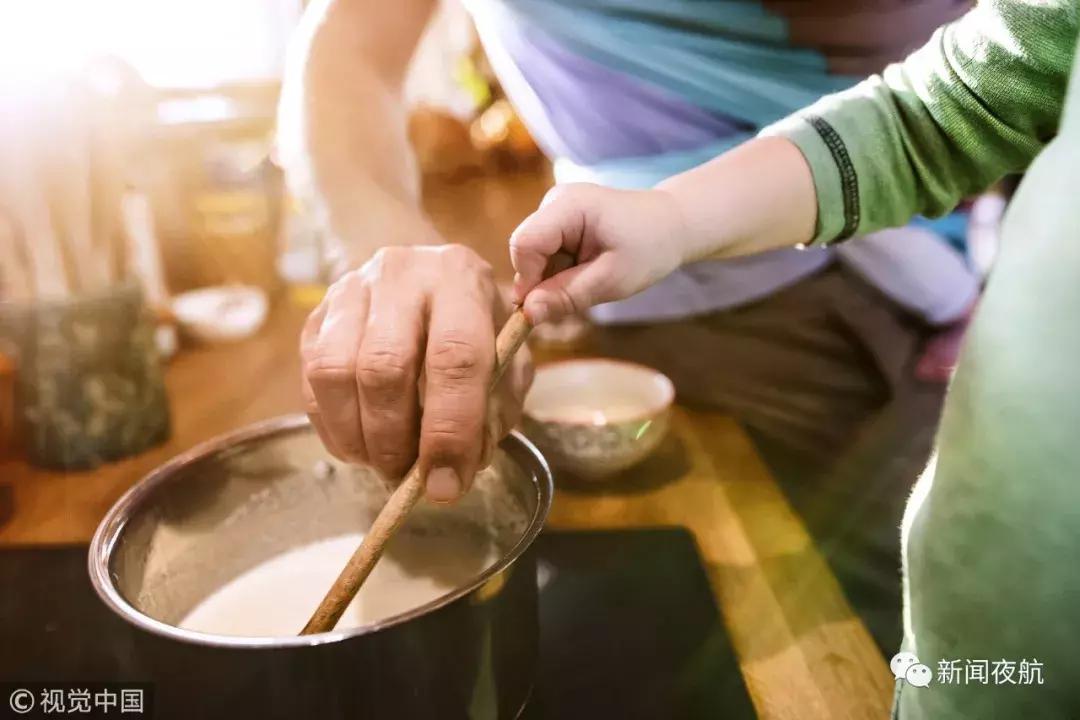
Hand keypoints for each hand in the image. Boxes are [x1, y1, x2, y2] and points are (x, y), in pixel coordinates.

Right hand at [300, 244, 531, 502]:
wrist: (426, 279)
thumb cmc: (474, 328)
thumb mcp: (508, 361)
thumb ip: (495, 410)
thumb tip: (454, 469)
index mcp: (461, 280)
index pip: (455, 357)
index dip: (449, 431)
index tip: (445, 486)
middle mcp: (401, 275)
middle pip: (384, 367)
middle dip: (394, 441)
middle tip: (405, 480)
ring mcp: (350, 292)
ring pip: (336, 374)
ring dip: (358, 438)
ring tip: (382, 465)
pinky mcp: (316, 317)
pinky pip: (311, 382)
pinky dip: (333, 429)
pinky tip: (359, 445)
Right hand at [509, 183, 686, 323]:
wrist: (671, 225)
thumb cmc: (649, 248)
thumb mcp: (612, 280)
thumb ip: (567, 296)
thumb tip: (528, 314)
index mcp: (569, 205)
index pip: (525, 243)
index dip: (528, 279)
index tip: (544, 308)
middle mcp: (555, 201)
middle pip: (526, 250)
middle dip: (542, 281)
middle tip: (576, 297)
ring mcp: (554, 209)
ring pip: (533, 256)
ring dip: (553, 278)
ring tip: (588, 281)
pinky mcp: (558, 220)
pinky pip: (545, 254)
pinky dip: (559, 271)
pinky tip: (585, 272)